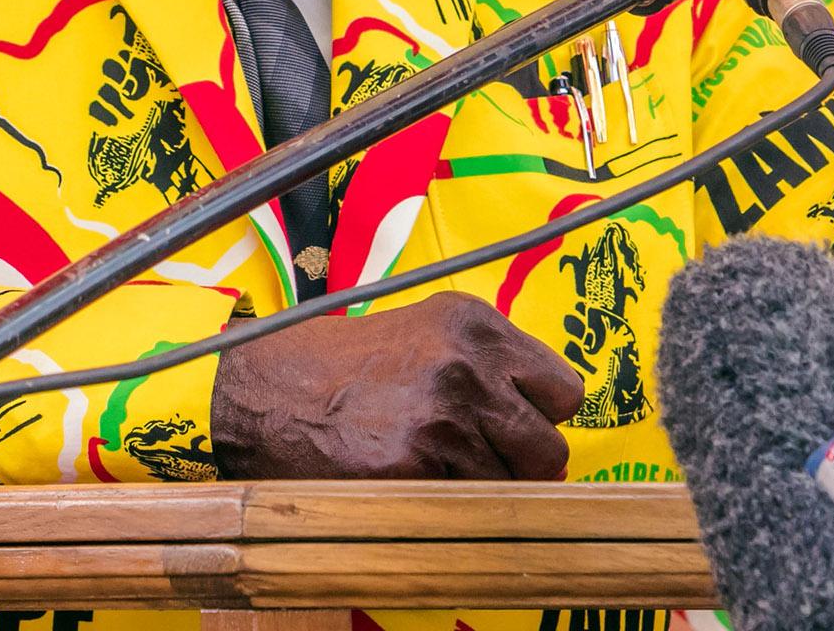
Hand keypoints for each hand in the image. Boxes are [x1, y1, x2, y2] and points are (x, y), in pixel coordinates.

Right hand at [211, 291, 584, 479]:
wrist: (268, 391)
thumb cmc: (347, 365)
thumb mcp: (427, 333)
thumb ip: (491, 365)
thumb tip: (550, 431)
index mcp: (476, 325)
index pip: (566, 391)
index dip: (542, 414)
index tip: (517, 422)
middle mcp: (468, 366)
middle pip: (550, 445)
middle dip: (524, 462)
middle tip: (481, 456)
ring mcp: (443, 418)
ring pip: (512, 486)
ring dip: (484, 488)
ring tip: (436, 463)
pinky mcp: (415, 467)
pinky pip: (467, 508)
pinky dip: (447, 505)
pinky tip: (411, 478)